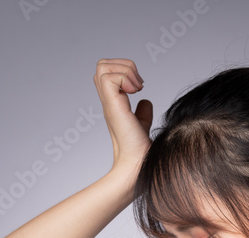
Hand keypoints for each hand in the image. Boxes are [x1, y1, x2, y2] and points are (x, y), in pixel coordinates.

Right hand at [93, 58, 151, 175]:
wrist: (137, 162)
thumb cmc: (139, 149)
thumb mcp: (141, 124)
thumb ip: (142, 112)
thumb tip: (145, 102)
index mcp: (113, 102)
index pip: (107, 72)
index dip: (124, 70)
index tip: (139, 87)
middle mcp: (108, 100)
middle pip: (102, 64)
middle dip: (124, 65)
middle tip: (138, 85)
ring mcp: (108, 102)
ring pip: (103, 66)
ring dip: (125, 70)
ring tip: (137, 88)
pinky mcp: (112, 105)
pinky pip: (110, 76)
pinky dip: (125, 78)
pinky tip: (136, 92)